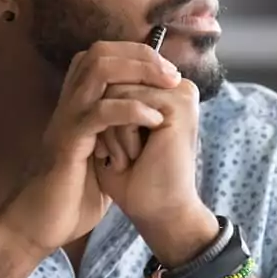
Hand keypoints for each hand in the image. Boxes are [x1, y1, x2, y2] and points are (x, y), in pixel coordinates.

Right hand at [0, 41, 181, 257]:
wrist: (38, 226)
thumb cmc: (71, 195)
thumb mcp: (102, 157)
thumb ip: (117, 134)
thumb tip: (151, 121)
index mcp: (76, 106)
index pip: (102, 56)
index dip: (135, 54)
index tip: (167, 71)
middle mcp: (68, 105)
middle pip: (100, 53)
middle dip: (141, 55)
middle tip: (171, 73)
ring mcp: (66, 120)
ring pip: (98, 70)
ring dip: (139, 71)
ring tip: (167, 85)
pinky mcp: (68, 142)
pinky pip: (100, 112)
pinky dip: (131, 109)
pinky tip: (154, 119)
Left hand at [94, 79, 217, 265]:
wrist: (154, 212)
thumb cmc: (132, 176)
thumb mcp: (115, 127)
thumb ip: (110, 95)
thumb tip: (95, 66)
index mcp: (165, 90)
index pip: (116, 76)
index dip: (104, 112)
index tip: (119, 145)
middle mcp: (176, 87)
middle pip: (114, 81)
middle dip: (107, 122)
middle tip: (127, 156)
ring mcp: (181, 93)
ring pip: (117, 92)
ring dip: (113, 133)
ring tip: (132, 158)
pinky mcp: (179, 106)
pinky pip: (128, 104)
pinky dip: (122, 136)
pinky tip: (137, 158)